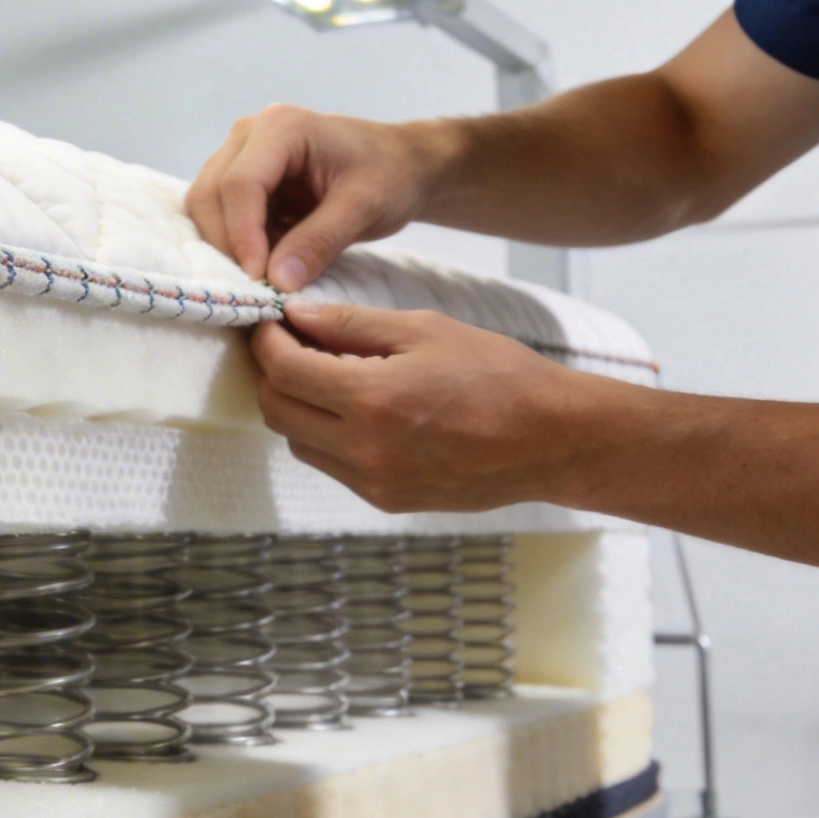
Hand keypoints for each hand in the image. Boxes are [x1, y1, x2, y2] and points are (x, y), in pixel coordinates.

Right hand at [187, 104, 438, 291]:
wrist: (400, 166)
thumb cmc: (389, 176)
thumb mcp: (363, 209)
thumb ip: (319, 242)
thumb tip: (277, 282)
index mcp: (281, 127)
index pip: (240, 184)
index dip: (243, 235)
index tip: (259, 280)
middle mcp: (249, 134)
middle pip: (210, 193)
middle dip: (227, 243)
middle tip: (257, 285)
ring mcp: (241, 154)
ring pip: (206, 206)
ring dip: (227, 244)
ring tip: (265, 273)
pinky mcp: (243, 179)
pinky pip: (221, 215)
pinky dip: (236, 243)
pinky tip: (268, 261)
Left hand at [251, 302, 586, 512]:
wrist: (552, 440)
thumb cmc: (498, 374)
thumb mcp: (424, 330)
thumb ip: (351, 325)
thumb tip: (295, 316)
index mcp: (372, 399)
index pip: (283, 371)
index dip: (267, 341)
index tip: (271, 322)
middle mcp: (365, 450)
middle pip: (276, 411)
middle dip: (273, 374)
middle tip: (291, 345)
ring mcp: (374, 483)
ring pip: (299, 442)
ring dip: (299, 407)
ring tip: (328, 376)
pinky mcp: (388, 501)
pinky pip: (332, 466)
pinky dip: (328, 435)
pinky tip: (358, 409)